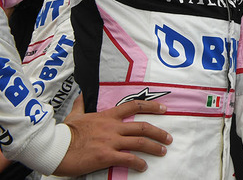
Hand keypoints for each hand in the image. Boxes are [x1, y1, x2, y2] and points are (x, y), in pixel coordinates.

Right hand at [54, 100, 171, 175]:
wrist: (54, 147)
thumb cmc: (65, 132)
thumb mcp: (75, 115)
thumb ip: (82, 105)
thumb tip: (82, 95)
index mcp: (107, 116)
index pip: (134, 106)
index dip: (151, 106)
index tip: (164, 109)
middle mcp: (112, 127)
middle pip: (142, 127)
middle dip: (158, 132)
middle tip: (168, 138)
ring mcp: (110, 141)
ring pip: (139, 142)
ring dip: (154, 147)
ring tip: (162, 151)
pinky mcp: (106, 156)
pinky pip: (128, 159)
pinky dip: (139, 163)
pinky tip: (143, 166)